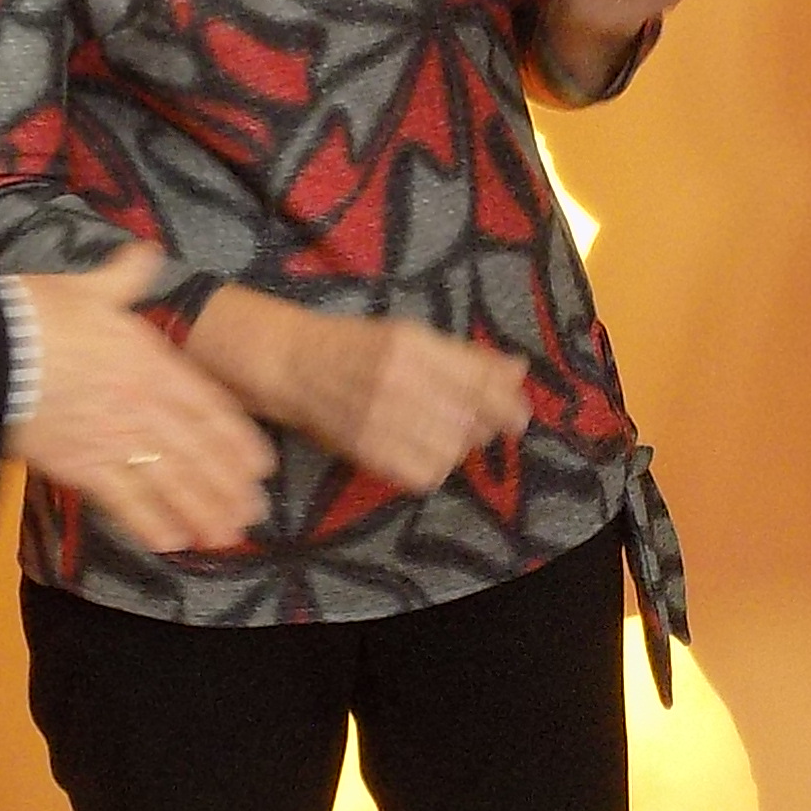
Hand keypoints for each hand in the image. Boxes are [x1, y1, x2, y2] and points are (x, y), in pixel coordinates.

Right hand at [9, 248, 275, 553]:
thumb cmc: (34, 314)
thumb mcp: (88, 288)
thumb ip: (125, 278)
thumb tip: (147, 252)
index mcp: (150, 363)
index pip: (208, 408)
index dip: (237, 441)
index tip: (260, 467)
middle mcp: (142, 406)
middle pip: (196, 453)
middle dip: (226, 487)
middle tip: (252, 515)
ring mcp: (113, 439)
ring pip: (169, 482)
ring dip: (201, 511)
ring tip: (225, 537)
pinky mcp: (79, 465)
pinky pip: (123, 501)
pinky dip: (148, 523)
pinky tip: (169, 543)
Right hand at [249, 297, 531, 492]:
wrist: (292, 365)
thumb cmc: (355, 345)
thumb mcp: (410, 336)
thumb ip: (465, 356)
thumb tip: (518, 370)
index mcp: (412, 344)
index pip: (479, 382)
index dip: (507, 405)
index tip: (517, 417)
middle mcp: (397, 379)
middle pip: (469, 420)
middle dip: (482, 427)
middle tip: (475, 425)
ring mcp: (379, 417)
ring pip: (450, 451)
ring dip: (456, 448)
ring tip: (442, 435)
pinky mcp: (365, 450)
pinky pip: (423, 474)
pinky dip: (433, 468)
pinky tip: (423, 452)